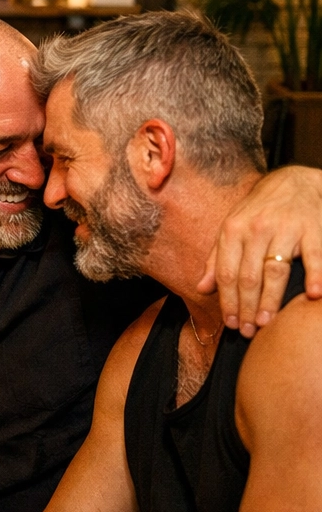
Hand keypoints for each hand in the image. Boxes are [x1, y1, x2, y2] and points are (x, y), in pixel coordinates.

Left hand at [198, 165, 321, 334]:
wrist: (294, 182)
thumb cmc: (258, 210)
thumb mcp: (231, 229)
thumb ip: (216, 259)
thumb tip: (201, 288)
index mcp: (232, 231)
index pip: (226, 272)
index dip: (227, 300)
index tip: (230, 322)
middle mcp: (256, 230)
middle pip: (248, 276)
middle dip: (246, 307)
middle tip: (248, 330)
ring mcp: (285, 229)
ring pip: (274, 270)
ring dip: (270, 300)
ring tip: (267, 322)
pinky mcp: (313, 229)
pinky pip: (314, 256)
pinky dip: (314, 275)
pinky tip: (312, 295)